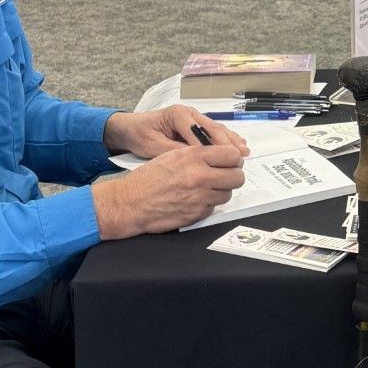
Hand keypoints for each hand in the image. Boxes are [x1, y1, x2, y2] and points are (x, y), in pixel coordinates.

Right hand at [93, 141, 246, 239]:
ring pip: (228, 193)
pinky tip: (195, 200)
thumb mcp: (172, 155)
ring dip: (221, 191)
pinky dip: (208, 204)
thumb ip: (198, 153)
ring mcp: (199, 197)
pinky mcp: (196, 214)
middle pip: (237, 176)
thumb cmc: (148, 178)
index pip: (232, 154)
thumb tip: (220, 154)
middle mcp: (199, 176)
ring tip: (208, 188)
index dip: (234, 158)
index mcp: (194, 157)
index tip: (231, 161)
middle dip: (233, 175)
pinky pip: (214, 207)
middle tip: (225, 175)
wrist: (130, 202)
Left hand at [104, 105, 246, 159]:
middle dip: (226, 143)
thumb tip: (193, 159)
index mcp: (177, 114)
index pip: (197, 130)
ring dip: (231, 141)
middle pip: (212, 127)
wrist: (131, 128)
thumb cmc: (140, 135)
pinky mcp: (196, 125)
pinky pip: (214, 132)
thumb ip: (173, 151)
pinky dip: (227, 140)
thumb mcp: (153, 145)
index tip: (218, 161)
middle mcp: (189, 113)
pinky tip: (238, 146)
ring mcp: (194, 118)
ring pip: (217, 129)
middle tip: (238, 157)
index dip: (209, 147)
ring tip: (244, 152)